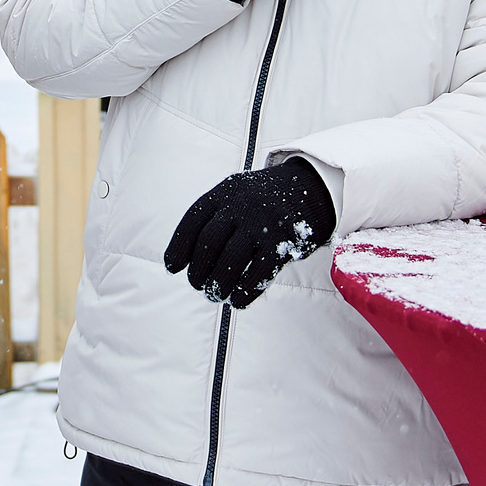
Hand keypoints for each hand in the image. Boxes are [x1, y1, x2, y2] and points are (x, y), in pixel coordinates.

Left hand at [163, 157, 335, 307]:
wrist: (313, 187)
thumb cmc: (265, 200)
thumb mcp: (238, 194)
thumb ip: (216, 217)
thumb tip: (186, 258)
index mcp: (226, 192)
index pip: (193, 221)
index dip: (178, 247)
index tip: (172, 267)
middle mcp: (242, 205)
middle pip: (208, 244)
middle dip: (197, 271)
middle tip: (198, 285)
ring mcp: (263, 223)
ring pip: (230, 262)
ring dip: (217, 285)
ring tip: (215, 294)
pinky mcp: (284, 242)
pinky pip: (258, 274)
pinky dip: (244, 292)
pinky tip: (238, 299)